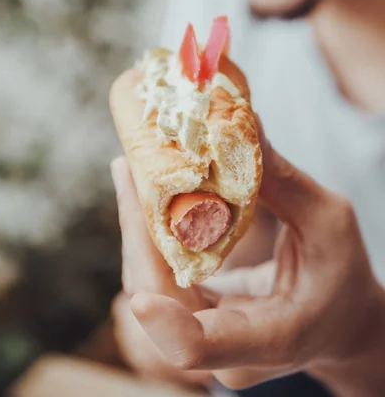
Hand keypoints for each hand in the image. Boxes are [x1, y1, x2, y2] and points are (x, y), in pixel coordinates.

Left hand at [124, 132, 384, 396]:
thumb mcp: (328, 221)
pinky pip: (158, 276)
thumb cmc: (342, 272)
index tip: (139, 288)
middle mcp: (225, 349)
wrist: (339, 317)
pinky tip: (144, 193)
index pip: (197, 347)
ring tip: (130, 170)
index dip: (161, 320)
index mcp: (268, 337)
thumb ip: (283, 180)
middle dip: (137, 233)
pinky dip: (148, 235)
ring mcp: (205, 333)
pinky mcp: (194, 313)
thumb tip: (243, 122)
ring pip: (148, 286)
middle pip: (157, 301)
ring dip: (136, 227)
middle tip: (129, 168)